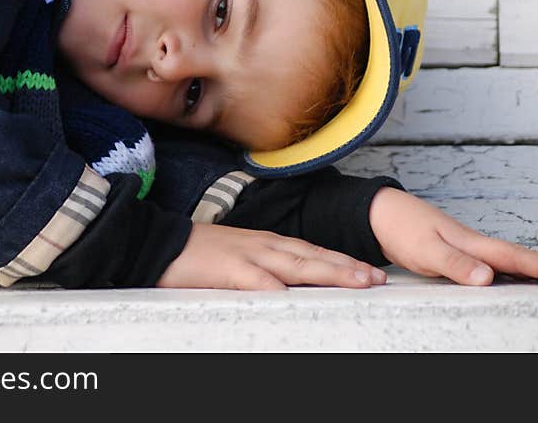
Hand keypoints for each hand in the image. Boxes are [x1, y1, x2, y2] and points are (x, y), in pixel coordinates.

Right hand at [157, 222, 386, 289]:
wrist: (159, 241)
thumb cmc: (197, 254)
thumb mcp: (238, 257)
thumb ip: (263, 267)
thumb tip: (287, 285)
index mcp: (266, 243)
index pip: (313, 251)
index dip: (342, 262)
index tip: (368, 272)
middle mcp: (264, 245)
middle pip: (314, 256)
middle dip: (348, 267)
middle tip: (377, 278)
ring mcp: (248, 255)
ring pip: (297, 264)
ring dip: (330, 272)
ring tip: (357, 282)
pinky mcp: (228, 268)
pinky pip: (258, 280)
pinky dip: (279, 287)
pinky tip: (297, 296)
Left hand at [369, 187, 537, 285]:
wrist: (382, 212)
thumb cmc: (402, 228)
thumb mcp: (425, 250)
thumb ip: (455, 264)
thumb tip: (488, 278)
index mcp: (474, 244)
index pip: (517, 259)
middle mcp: (478, 244)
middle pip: (527, 257)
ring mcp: (472, 247)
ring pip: (517, 259)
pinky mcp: (463, 251)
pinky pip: (502, 263)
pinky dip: (523, 269)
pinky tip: (528, 276)